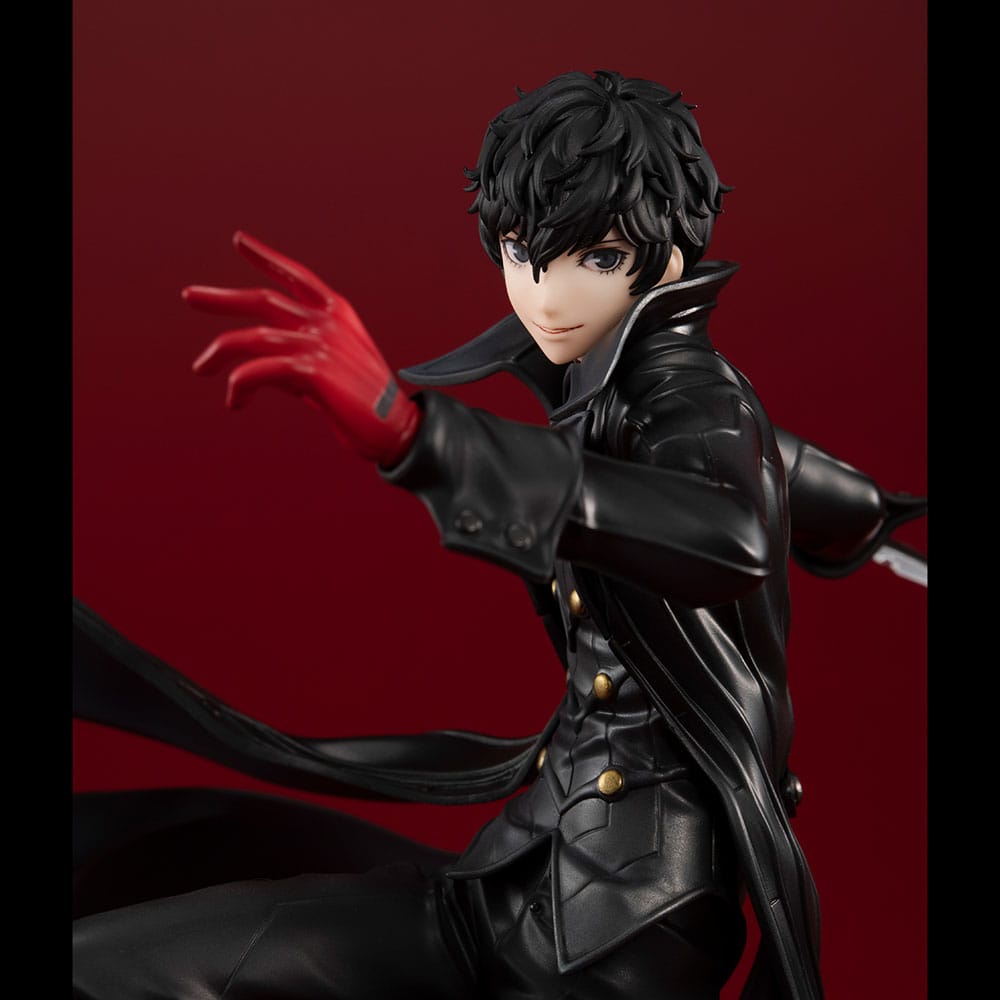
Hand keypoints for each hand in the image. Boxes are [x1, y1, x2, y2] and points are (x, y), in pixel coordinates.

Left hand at [184, 231, 420, 466]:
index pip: (296, 277)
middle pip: (264, 300)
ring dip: (219, 353)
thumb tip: (263, 364)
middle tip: (190, 296)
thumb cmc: (366, 405)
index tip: (239, 241)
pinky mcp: (311, 371)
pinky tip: (235, 401)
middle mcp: (328, 322)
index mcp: (338, 314)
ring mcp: (320, 343)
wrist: (396, 428)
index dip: (266, 257)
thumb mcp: (333, 368)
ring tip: (202, 368)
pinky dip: (238, 386)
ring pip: (252, 337)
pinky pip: (257, 371)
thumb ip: (301, 356)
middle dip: (223, 299)